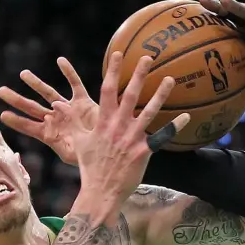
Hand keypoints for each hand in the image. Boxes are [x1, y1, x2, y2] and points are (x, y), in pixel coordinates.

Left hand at [0, 58, 98, 165]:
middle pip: (33, 107)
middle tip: (1, 91)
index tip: (3, 115)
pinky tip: (60, 60)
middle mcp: (56, 119)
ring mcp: (68, 110)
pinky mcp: (83, 102)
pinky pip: (75, 84)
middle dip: (17, 99)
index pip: (29, 126)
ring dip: (36, 83)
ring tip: (23, 74)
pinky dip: (69, 72)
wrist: (108, 150)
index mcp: (51, 134)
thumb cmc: (90, 158)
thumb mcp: (72, 154)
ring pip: (49, 93)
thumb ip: (60, 139)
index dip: (17, 121)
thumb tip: (51, 116)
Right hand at [65, 52, 189, 210]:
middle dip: (138, 75)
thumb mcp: (79, 143)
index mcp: (103, 122)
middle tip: (148, 57)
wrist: (101, 191)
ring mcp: (131, 138)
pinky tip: (186, 117)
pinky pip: (161, 137)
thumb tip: (58, 108)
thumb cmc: (90, 168)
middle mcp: (118, 127)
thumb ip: (74, 124)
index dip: (113, 71)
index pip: (107, 90)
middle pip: (130, 95)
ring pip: (148, 111)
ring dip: (160, 94)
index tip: (118, 54)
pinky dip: (174, 127)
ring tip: (169, 79)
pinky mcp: (143, 151)